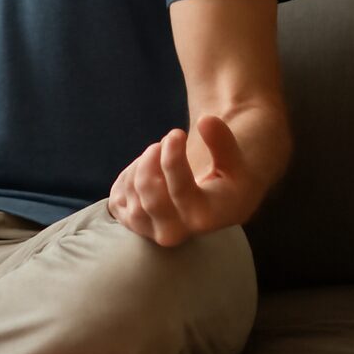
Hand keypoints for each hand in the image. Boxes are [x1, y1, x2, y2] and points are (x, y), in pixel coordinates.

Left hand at [107, 115, 254, 246]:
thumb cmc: (226, 183)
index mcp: (203, 218)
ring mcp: (149, 230)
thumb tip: (205, 120)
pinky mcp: (131, 224)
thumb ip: (223, 142)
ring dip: (141, 163)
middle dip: (151, 157)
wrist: (212, 208)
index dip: (173, 157)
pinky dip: (128, 174)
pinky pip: (118, 195)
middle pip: (148, 190)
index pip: (180, 189)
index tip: (176, 133)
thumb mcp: (235, 163)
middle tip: (164, 142)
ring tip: (160, 155)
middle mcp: (174, 232)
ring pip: (131, 190)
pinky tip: (147, 170)